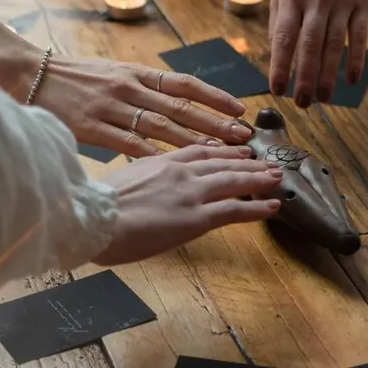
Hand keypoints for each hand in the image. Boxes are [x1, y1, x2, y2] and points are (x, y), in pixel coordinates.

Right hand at [14, 53, 254, 156]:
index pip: (185, 84)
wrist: (27, 74)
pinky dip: (156, 155)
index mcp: (137, 73)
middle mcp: (130, 88)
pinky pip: (131, 144)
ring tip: (222, 153)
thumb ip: (143, 89)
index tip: (240, 109)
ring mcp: (112, 108)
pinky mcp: (93, 128)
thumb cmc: (73, 78)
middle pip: (182, 108)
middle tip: (244, 137)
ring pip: (162, 127)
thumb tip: (176, 103)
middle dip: (216, 123)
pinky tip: (178, 166)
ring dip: (196, 140)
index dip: (215, 97)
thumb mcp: (114, 74)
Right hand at [93, 145, 282, 264]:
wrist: (90, 218)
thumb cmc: (92, 206)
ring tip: (276, 177)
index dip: (221, 150)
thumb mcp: (118, 181)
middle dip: (247, 162)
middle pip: (222, 163)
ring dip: (259, 179)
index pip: (198, 151)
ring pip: (234, 181)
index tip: (236, 149)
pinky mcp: (196, 217)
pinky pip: (234, 210)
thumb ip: (138, 179)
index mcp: (159, 162)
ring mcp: (191, 193)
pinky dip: (257, 207)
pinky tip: (272, 206)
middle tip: (267, 161)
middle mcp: (180, 172)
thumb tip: (141, 188)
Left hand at [268, 0, 367, 107]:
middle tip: (302, 103)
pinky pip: (358, 37)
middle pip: (309, 46)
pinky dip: (355, 60)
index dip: (279, 66)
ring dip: (328, 75)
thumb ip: (278, 20)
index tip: (277, 90)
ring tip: (323, 98)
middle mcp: (316, 1)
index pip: (283, 38)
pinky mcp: (362, 4)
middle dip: (305, 78)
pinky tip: (352, 80)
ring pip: (334, 45)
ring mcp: (341, 2)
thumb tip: (277, 55)